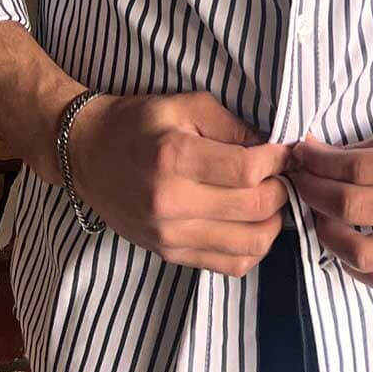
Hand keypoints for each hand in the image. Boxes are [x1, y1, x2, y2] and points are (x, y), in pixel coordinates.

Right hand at [69, 91, 297, 275]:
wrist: (85, 155)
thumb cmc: (135, 124)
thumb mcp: (183, 105)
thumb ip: (232, 124)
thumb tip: (275, 147)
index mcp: (174, 158)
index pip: (248, 171)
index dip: (279, 160)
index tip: (286, 151)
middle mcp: (172, 203)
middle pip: (254, 208)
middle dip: (281, 189)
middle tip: (282, 173)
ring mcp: (170, 236)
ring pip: (250, 245)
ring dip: (273, 222)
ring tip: (270, 199)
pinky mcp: (170, 254)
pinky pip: (230, 266)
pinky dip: (253, 248)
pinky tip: (252, 224)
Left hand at [288, 111, 372, 291]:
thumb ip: (364, 148)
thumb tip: (312, 156)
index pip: (358, 170)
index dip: (319, 164)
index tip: (301, 156)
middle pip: (356, 209)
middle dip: (315, 194)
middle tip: (301, 182)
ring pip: (366, 253)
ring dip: (328, 233)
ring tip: (319, 214)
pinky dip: (356, 265)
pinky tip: (344, 243)